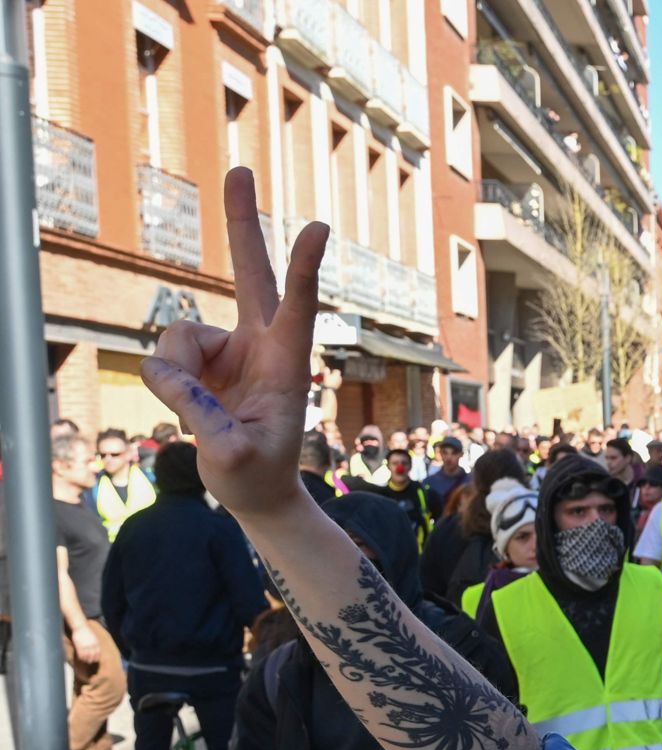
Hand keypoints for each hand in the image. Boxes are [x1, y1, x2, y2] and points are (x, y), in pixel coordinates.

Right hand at [69, 625, 101, 665]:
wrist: (81, 626)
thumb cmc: (86, 631)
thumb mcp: (93, 637)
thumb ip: (95, 642)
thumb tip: (95, 646)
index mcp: (96, 643)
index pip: (98, 653)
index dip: (96, 657)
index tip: (95, 660)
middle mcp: (92, 645)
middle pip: (93, 656)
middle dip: (91, 659)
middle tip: (90, 662)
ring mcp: (86, 646)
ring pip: (87, 656)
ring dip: (86, 659)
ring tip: (85, 661)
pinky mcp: (80, 646)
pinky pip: (81, 654)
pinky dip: (81, 657)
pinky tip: (80, 658)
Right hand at [137, 168, 327, 524]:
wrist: (254, 489)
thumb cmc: (257, 476)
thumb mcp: (233, 458)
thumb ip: (203, 417)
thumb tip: (165, 374)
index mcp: (287, 362)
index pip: (298, 306)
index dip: (303, 268)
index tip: (317, 227)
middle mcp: (259, 344)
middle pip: (250, 273)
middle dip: (240, 222)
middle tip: (241, 168)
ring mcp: (229, 348)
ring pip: (178, 338)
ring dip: (178, 378)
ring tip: (204, 414)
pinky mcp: (203, 357)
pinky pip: (164, 357)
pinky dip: (167, 383)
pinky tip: (191, 405)